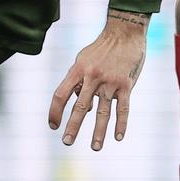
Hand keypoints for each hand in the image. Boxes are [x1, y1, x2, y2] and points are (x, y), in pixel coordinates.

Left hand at [46, 12, 147, 150]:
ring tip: (94, 147)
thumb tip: (80, 103)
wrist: (125, 33)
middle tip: (66, 142)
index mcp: (77, 70)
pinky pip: (123, 108)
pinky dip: (121, 124)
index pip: (61, 94)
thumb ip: (78, 80)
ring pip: (102, 112)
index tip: (53, 126)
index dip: (55, 111)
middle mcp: (92, 77)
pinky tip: (118, 137)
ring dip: (98, 132)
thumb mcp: (83, 59)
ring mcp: (110, 82)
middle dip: (72, 126)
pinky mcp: (126, 85)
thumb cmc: (101, 48)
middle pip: (80, 106)